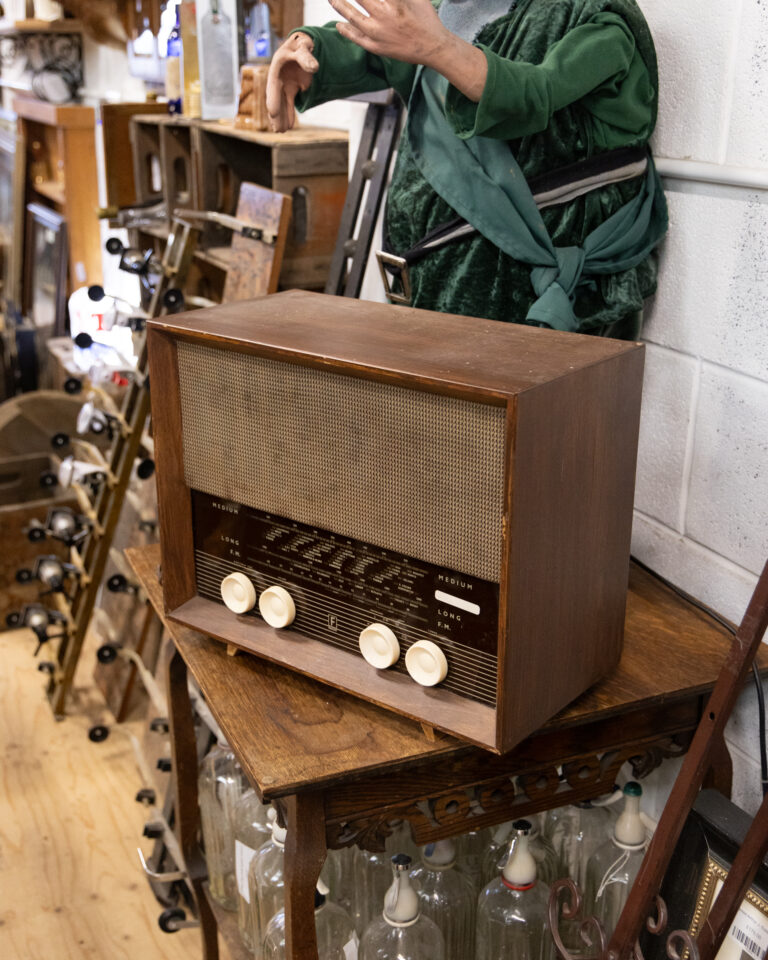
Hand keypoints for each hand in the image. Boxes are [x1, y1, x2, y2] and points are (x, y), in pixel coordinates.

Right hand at [266, 32, 318, 131]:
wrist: (301, 45)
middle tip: (277, 130)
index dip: (272, 99)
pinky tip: (289, 126)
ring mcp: (284, 85)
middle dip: (276, 115)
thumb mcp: (303, 46)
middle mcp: (277, 78)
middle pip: (275, 99)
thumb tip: (314, 68)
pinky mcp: (291, 89)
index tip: (272, 112)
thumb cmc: (300, 44)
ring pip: (281, 104)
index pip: (273, 86)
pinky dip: (288, 115)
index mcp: (276, 67)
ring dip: (281, 118)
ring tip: (281, 132)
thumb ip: (306, 57)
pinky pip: (288, 105)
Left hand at [328, 0, 487, 100]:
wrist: (433, 48)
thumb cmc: (427, 20)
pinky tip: (340, 24)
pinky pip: (357, 38)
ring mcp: (378, 33)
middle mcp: (383, 15)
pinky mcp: (377, 47)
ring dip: (340, 5)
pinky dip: (346, 31)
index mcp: (393, 2)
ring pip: (352, 16)